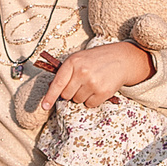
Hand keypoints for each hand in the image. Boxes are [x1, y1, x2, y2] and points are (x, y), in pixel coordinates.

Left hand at [36, 41, 151, 118]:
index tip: (44, 106)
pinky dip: (92, 100)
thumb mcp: (79, 59)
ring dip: (82, 96)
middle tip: (80, 83)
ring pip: (77, 100)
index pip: (58, 83)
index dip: (50, 96)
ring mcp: (93, 83)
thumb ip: (65, 73)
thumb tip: (52, 89)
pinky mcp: (103, 92)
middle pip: (66, 95)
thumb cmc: (97, 59)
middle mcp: (82, 72)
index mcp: (73, 62)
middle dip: (70, 93)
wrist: (122, 59)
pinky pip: (90, 104)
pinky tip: (98, 88)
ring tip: (92, 83)